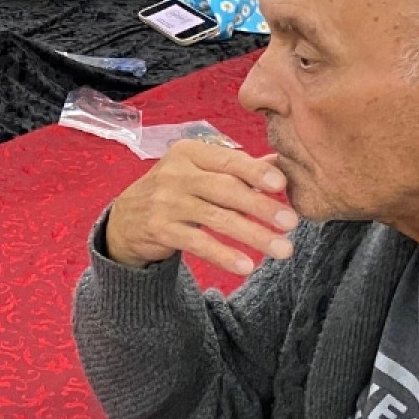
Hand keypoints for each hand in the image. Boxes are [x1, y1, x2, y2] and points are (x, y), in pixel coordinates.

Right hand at [103, 141, 298, 276]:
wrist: (126, 218)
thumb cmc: (175, 191)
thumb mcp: (199, 171)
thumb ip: (238, 168)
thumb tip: (282, 164)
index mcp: (188, 152)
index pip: (227, 160)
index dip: (255, 171)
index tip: (282, 184)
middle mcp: (175, 173)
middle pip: (225, 189)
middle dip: (261, 206)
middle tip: (292, 222)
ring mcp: (165, 201)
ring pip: (216, 218)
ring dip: (253, 235)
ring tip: (283, 249)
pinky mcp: (160, 229)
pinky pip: (197, 243)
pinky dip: (224, 255)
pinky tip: (247, 266)